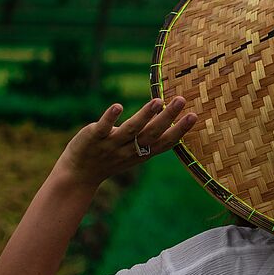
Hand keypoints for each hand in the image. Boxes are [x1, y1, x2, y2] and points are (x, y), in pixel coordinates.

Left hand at [55, 97, 197, 187]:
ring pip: (131, 130)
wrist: (79, 174)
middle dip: (168, 117)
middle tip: (181, 100)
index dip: (180, 130)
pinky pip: (103, 128)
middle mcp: (129, 150)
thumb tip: (168, 115)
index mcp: (142, 153)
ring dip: (145, 116)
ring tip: (158, 101)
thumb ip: (150, 137)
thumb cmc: (110, 158)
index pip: (164, 142)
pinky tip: (119, 106)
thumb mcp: (134, 152)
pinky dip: (111, 118)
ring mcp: (111, 145)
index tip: (194, 115)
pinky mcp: (93, 138)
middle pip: (151, 134)